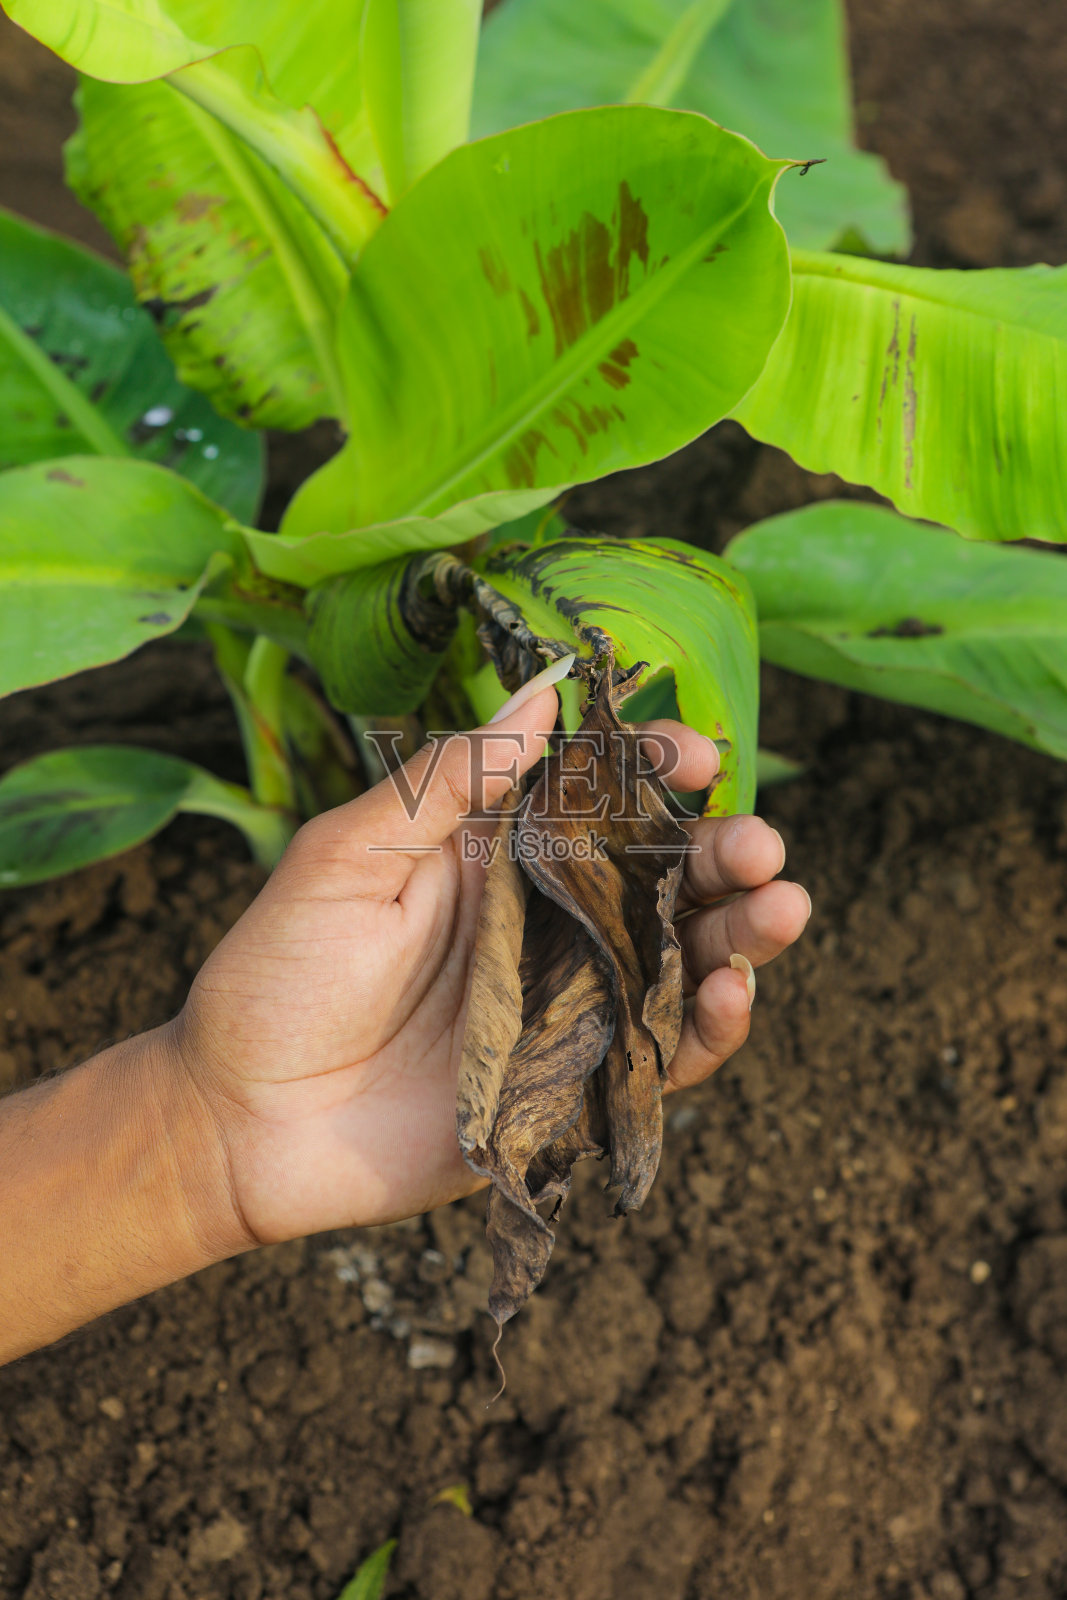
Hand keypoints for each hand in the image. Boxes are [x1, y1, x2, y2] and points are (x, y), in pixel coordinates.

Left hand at [173, 681, 810, 1252]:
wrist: (242, 1121)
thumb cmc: (278, 973)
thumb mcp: (347, 854)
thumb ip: (450, 778)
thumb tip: (544, 689)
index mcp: (497, 850)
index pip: (600, 796)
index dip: (656, 770)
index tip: (696, 754)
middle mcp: (547, 919)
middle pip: (662, 875)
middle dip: (723, 851)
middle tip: (758, 844)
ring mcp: (567, 1002)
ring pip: (681, 958)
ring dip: (741, 931)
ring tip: (781, 907)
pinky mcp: (574, 1084)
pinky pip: (662, 1053)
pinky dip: (709, 1028)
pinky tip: (732, 994)